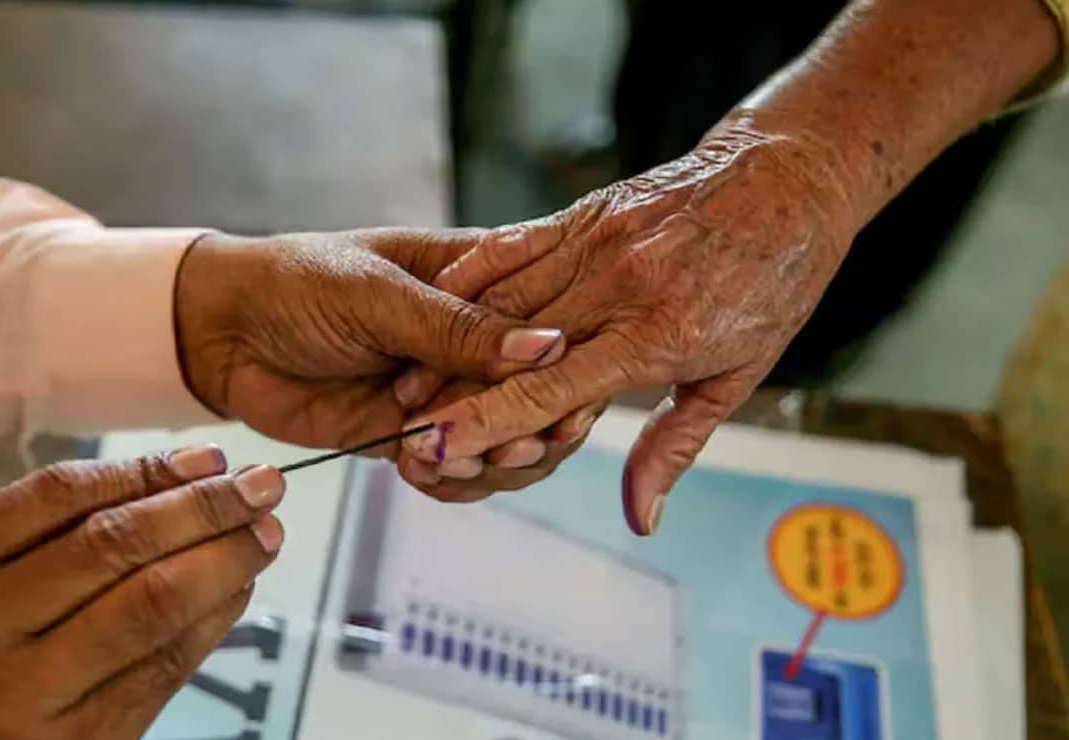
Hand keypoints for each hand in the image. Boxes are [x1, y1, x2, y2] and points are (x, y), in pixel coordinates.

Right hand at [0, 447, 284, 739]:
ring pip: (150, 605)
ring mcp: (25, 696)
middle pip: (112, 545)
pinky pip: (165, 666)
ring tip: (264, 533)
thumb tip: (189, 477)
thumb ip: (51, 532)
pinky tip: (238, 588)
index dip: (144, 471)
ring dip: (224, 560)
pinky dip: (214, 618)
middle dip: (203, 508)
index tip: (209, 458)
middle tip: (262, 485)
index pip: (56, 497)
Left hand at [173, 229, 565, 454]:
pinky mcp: (415, 434)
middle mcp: (475, 338)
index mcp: (483, 279)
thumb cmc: (296, 281)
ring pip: (507, 438)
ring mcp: (448, 390)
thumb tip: (547, 348)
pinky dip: (451, 480)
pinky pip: (457, 468)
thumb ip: (457, 327)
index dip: (568, 367)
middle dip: (533, 426)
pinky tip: (423, 472)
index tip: (564, 402)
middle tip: (512, 446)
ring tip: (455, 460)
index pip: (554, 322)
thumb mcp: (377, 293)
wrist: (221, 332)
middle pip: (542, 393)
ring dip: (492, 460)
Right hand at [395, 115, 857, 532]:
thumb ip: (674, 446)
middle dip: (448, 393)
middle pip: (508, 349)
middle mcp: (617, 287)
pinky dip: (470, 277)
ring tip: (403, 381)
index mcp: (657, 336)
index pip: (549, 391)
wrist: (789, 179)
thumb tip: (640, 517)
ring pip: (500, 298)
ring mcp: (596, 242)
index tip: (434, 450)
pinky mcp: (585, 212)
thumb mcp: (738, 376)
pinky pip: (512, 245)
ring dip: (446, 341)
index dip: (485, 424)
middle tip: (399, 429)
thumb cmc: (772, 283)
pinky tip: (435, 303)